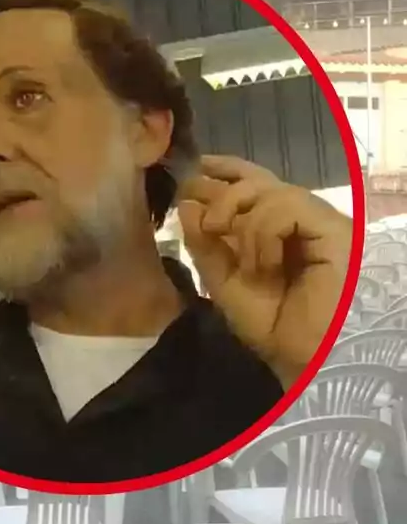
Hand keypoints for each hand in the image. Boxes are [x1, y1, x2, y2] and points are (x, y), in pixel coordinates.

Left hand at [177, 155, 355, 388]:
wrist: (304, 356)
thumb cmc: (271, 324)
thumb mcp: (224, 282)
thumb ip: (204, 245)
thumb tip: (187, 204)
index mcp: (275, 230)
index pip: (254, 183)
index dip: (227, 170)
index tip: (201, 167)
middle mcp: (299, 221)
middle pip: (258, 181)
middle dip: (223, 195)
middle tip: (211, 227)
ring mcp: (319, 223)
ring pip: (268, 191)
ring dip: (244, 226)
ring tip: (248, 264)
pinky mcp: (335, 229)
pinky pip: (287, 206)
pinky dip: (265, 233)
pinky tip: (267, 264)